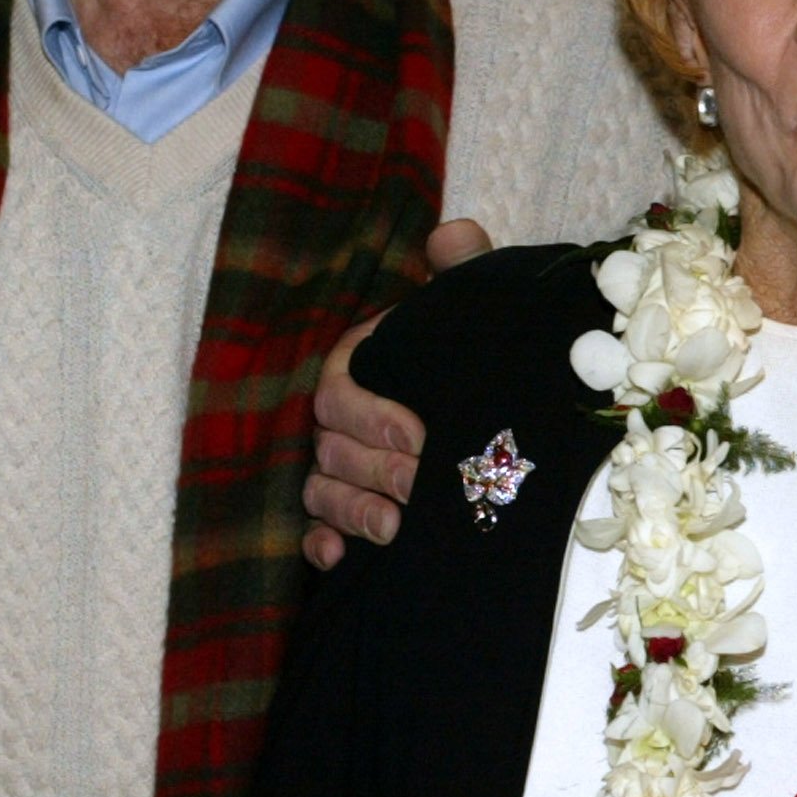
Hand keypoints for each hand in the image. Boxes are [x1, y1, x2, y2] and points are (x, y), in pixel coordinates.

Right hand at [298, 218, 487, 567]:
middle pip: (330, 447)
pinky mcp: (338, 514)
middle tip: (423, 487)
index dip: (372, 414)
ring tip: (395, 529)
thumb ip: (463, 272)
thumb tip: (453, 235)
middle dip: (375, 470)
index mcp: (359, 367)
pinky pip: (311, 532)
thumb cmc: (468, 357)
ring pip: (319, 491)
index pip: (338, 389)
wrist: (485, 414)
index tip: (420, 436)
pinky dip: (322, 548)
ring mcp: (333, 467)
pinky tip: (341, 561)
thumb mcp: (470, 315)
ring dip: (352, 511)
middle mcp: (336, 418)